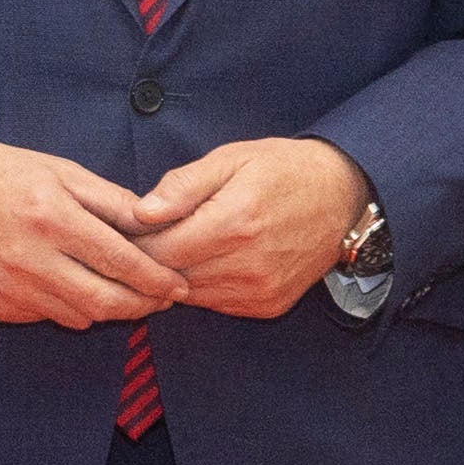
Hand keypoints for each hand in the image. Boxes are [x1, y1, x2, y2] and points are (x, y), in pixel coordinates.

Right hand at [0, 130, 185, 328]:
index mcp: (51, 216)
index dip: (156, 278)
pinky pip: (47, 316)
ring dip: (107, 307)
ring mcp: (9, 288)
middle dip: (142, 305)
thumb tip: (156, 224)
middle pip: (104, 302)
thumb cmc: (1, 174)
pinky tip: (69, 283)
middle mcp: (29, 258)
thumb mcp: (61, 171)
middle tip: (162, 299)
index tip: (177, 284)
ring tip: (122, 289)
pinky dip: (68, 306)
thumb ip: (111, 201)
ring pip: (79, 316)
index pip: (119, 260)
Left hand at [130, 137, 371, 323]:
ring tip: (169, 248)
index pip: (161, 249)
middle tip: (135, 241)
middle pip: (172, 275)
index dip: (135, 242)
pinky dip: (200, 286)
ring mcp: (259, 290)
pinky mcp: (267, 306)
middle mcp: (248, 264)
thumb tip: (141, 213)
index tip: (121, 230)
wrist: (342, 198)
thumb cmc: (283, 170)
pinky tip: (201, 262)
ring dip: (172, 275)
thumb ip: (183, 186)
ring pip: (190, 294)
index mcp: (235, 222)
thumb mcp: (232, 159)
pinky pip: (215, 303)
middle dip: (148, 260)